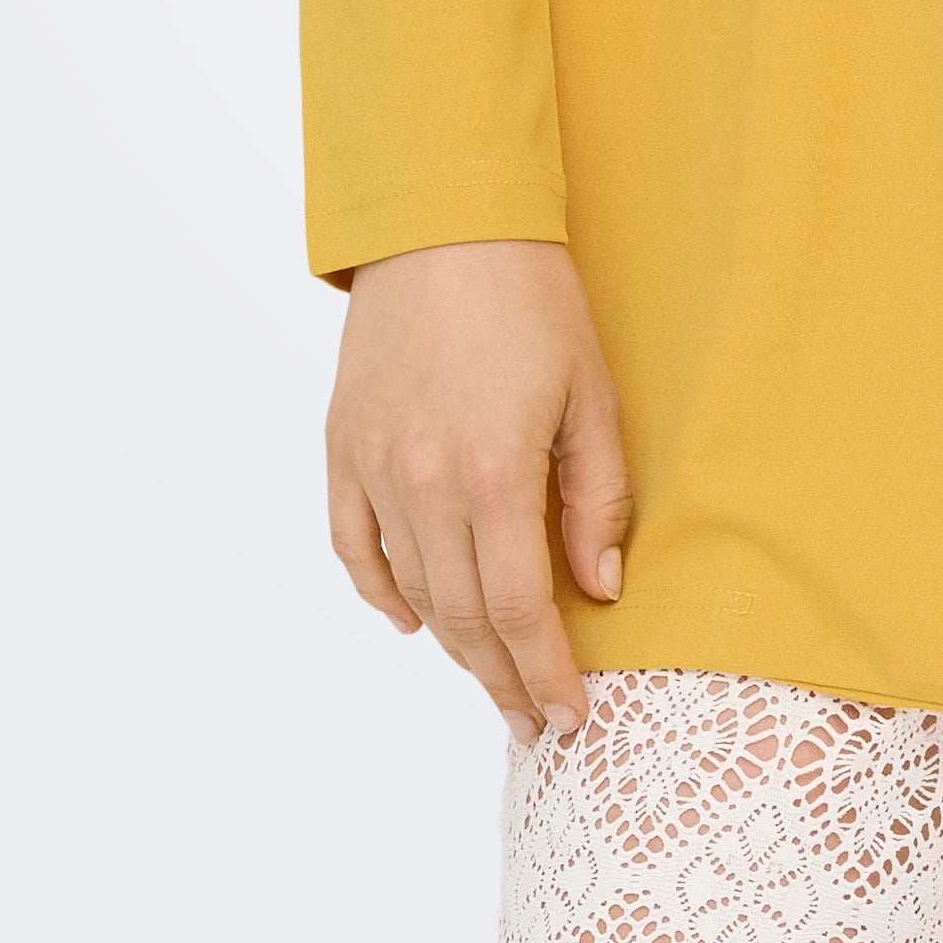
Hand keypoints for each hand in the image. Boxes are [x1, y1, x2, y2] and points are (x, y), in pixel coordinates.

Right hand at [325, 238, 632, 741]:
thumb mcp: (591, 394)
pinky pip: (353, 545)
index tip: (568, 716)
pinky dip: (380, 593)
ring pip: (410, 590)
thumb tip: (599, 589)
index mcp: (492, 474)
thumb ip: (595, 499)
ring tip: (489, 675)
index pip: (518, 610)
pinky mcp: (343, 446)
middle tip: (531, 718)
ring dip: (451, 644)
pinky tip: (413, 622)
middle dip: (501, 678)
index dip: (544, 672)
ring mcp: (374, 467)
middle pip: (461, 617)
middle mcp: (423, 483)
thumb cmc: (533, 301)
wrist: (444, 224)